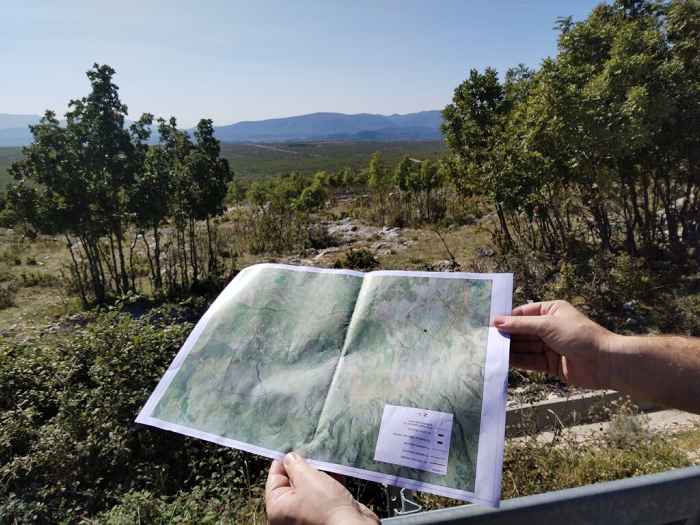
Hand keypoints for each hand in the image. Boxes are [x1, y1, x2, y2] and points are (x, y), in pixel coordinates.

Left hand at [265, 453, 378, 524]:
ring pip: (309, 487)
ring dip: (318, 473)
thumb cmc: (325, 506)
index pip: (274, 479)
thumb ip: (295, 464)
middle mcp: (289, 514)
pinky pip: (323, 494)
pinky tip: (336, 470)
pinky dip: (328, 482)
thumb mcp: (306, 477)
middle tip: (310, 451)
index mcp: (278, 509)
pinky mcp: (325, 514)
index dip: (283, 462)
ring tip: (325, 459)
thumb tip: (289, 458)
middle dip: (303, 466)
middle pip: (292, 482)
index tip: (292, 448)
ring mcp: (308, 514)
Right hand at [494, 300, 613, 388]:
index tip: (489, 324)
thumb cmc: (579, 335)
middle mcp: (549, 327)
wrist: (604, 362)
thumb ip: (521, 324)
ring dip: (510, 349)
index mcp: (551, 311)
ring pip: (525, 347)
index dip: (507, 318)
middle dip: (507, 335)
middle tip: (486, 339)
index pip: (523, 313)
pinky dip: (518, 361)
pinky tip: (503, 360)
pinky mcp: (550, 364)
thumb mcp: (547, 325)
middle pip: (522, 331)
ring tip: (490, 350)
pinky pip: (530, 360)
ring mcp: (550, 346)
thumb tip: (496, 321)